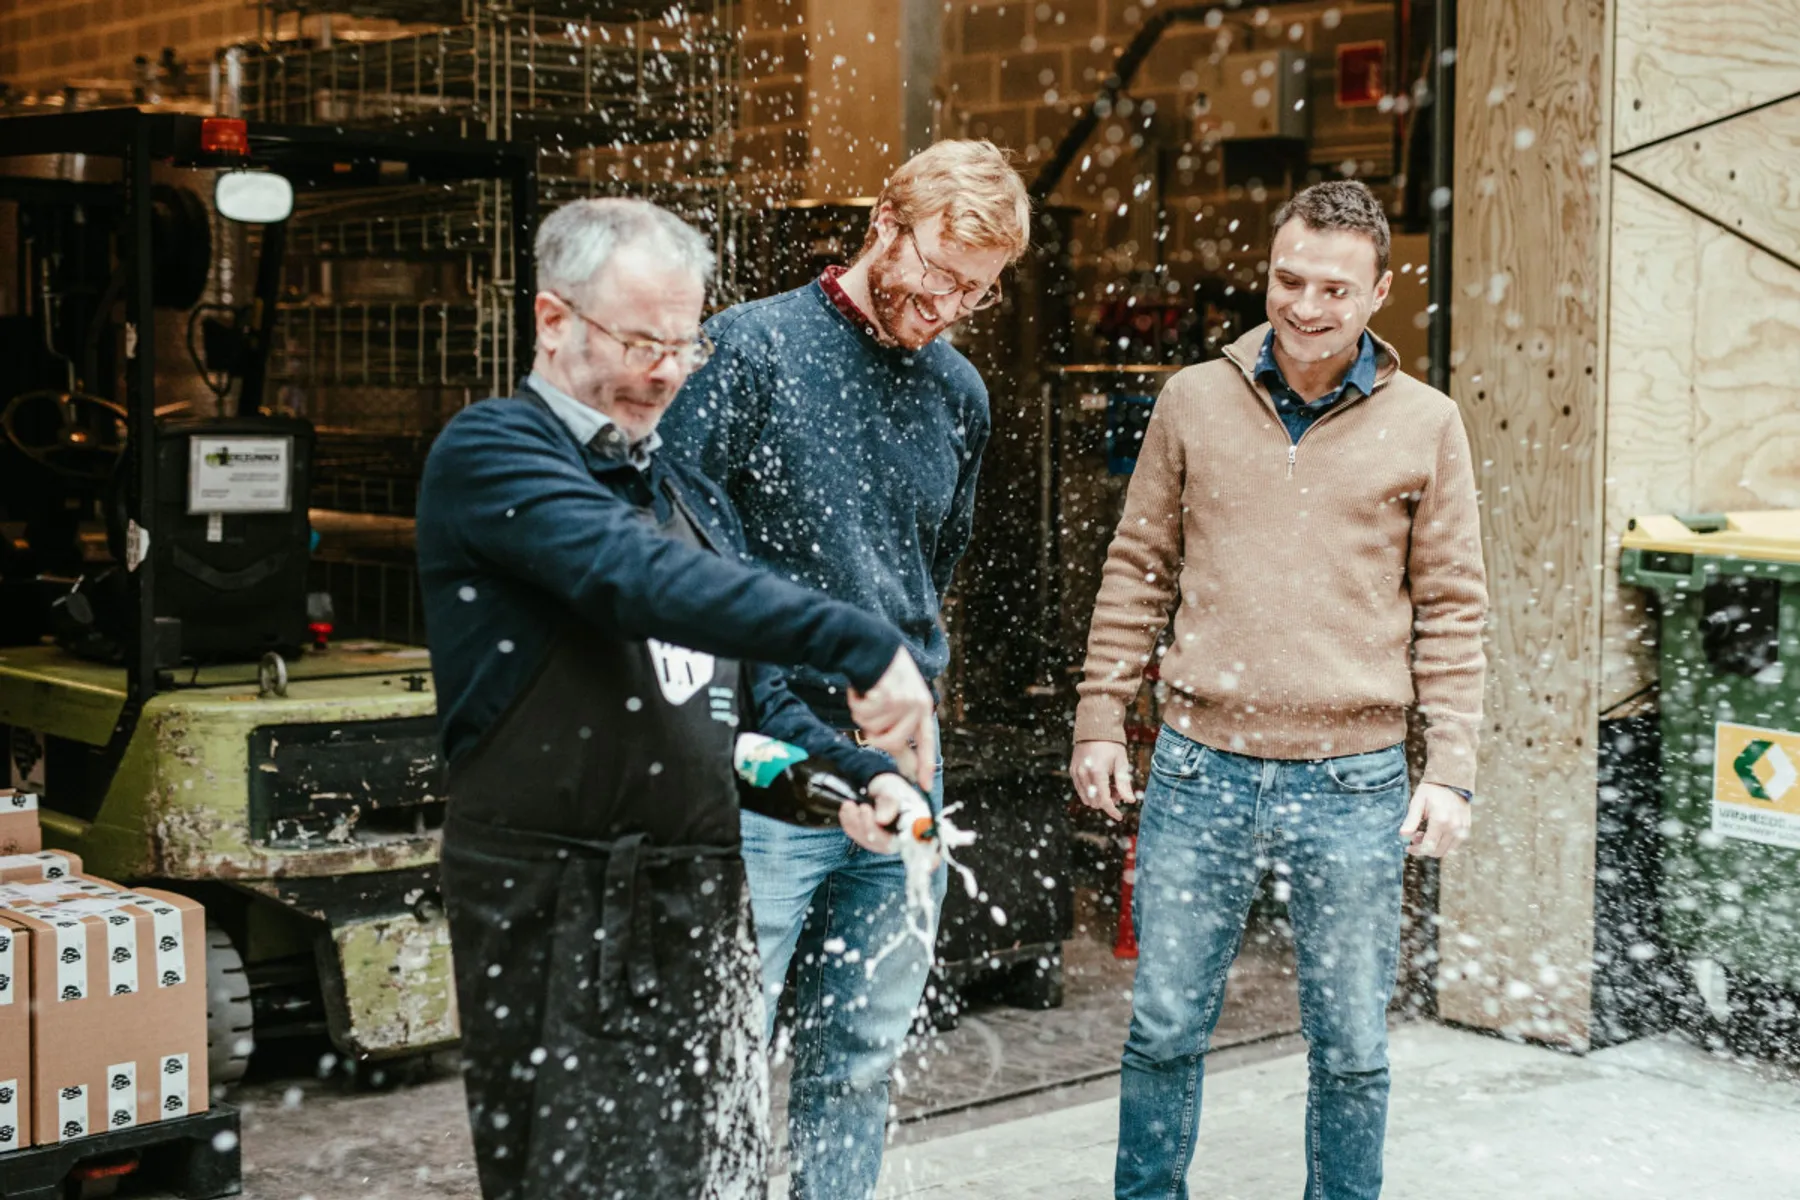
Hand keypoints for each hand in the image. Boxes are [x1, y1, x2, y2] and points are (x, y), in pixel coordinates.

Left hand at [839, 772, 915, 854]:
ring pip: (869, 842)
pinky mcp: (871, 842)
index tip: (880, 821)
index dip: (901, 839)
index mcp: (917, 826)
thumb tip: (881, 820)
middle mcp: (903, 840)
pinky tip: (846, 810)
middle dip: (869, 826)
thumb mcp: (893, 790)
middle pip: (886, 845)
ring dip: (856, 823)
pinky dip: (849, 823)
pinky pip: (857, 838)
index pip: (913, 843)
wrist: (880, 788)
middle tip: (863, 807)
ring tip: (850, 804)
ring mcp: (886, 843)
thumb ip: (890, 803)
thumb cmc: (893, 789)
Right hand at [847, 648, 937, 792]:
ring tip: (867, 696)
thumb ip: (901, 732)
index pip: (926, 743)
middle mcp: (917, 706)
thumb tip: (904, 762)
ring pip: (873, 728)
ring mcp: (903, 700)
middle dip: (873, 734)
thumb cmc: (884, 677)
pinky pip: (864, 715)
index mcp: (923, 708)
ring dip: (862, 715)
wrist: (873, 647)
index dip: (925, 766)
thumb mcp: (900, 702)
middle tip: (868, 716)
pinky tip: (861, 689)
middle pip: (891, 742)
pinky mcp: (887, 695)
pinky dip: (856, 704)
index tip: (924, 786)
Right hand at [1070, 740, 1135, 821]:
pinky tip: (1100, 781)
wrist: (1095, 728)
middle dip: (1107, 802)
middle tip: (1118, 790)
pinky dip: (1090, 791)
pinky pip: (1080, 790)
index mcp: (1097, 772)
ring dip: (1098, 798)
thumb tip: (1130, 801)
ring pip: (1086, 798)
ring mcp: (1076, 773)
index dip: (1112, 811)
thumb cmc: (1111, 745)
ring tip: (1109, 785)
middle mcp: (1083, 774)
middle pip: (1095, 802)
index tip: (1120, 816)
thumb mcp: (1121, 763)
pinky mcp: (1072, 771)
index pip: (1104, 800)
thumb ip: (1124, 784)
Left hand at [1400, 782, 1471, 857]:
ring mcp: (1462, 828)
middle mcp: (1454, 827)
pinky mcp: (1467, 828)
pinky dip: (1443, 844)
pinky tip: (1436, 833)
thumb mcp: (1417, 802)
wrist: (1452, 780)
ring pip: (1446, 850)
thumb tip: (1403, 835)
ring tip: (1425, 834)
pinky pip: (1454, 844)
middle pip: (1437, 851)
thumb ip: (1411, 820)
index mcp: (1441, 821)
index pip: (1428, 846)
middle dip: (1424, 849)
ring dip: (1434, 847)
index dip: (1417, 850)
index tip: (1408, 848)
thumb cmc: (1432, 791)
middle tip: (1416, 837)